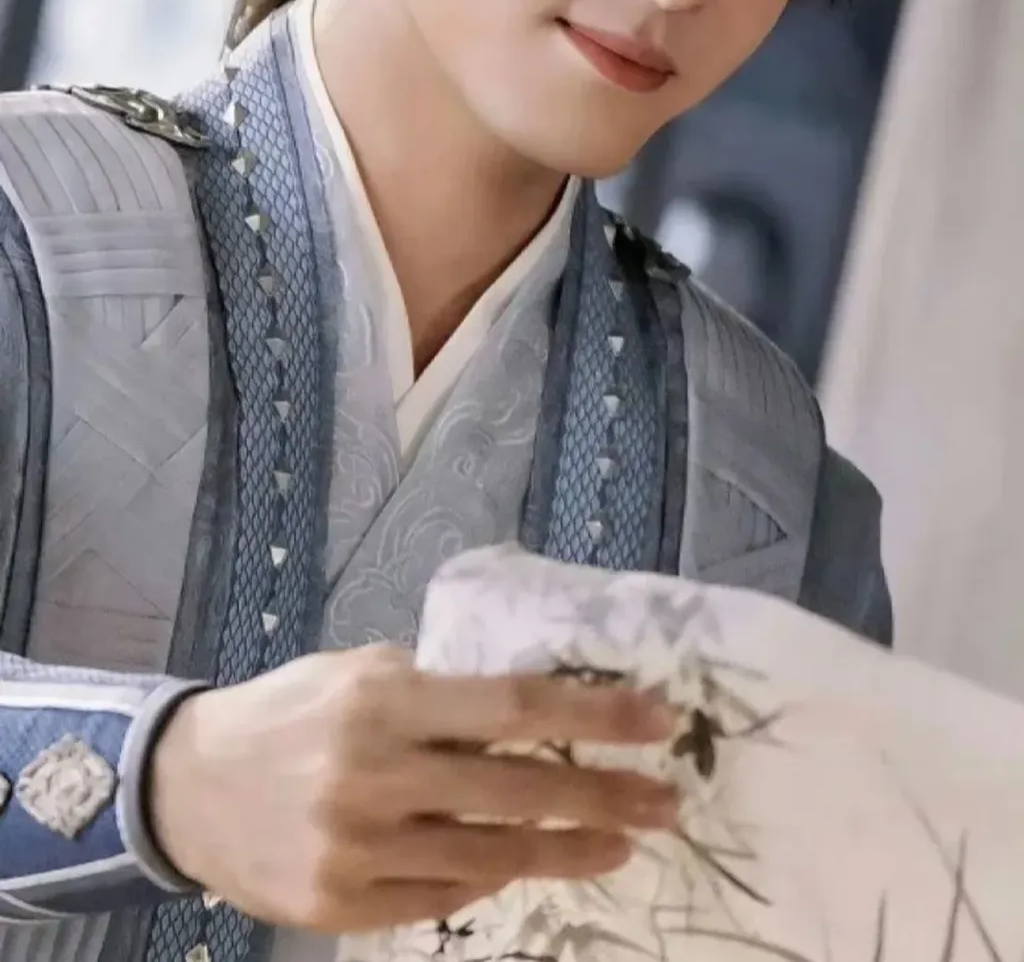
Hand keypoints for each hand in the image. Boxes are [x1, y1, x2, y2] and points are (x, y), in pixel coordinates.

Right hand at [150, 644, 677, 934]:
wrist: (190, 786)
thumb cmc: (290, 712)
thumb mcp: (358, 673)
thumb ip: (436, 691)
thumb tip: (531, 708)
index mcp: (384, 699)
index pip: (511, 707)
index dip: (591, 716)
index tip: (658, 722)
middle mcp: (375, 772)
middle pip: (515, 791)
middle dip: (604, 796)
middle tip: (667, 802)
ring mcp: (358, 847)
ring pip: (490, 858)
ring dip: (567, 851)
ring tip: (623, 842)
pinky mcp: (343, 906)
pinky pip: (442, 898)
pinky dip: (492, 882)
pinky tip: (533, 866)